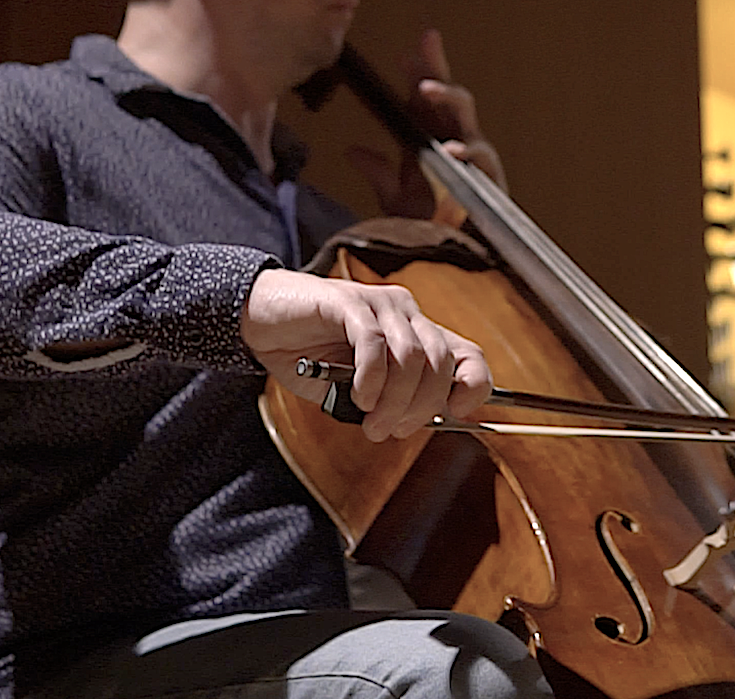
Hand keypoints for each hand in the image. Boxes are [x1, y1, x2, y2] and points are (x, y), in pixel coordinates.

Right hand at [241, 268, 491, 440]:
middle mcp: (407, 314)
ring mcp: (380, 304)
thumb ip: (389, 399)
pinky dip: (372, 379)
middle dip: (420, 407)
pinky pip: (375, 344)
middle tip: (390, 431)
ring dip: (395, 401)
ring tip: (372, 423)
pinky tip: (359, 397)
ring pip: (412, 357)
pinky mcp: (349, 302)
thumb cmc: (310, 356)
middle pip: (440, 363)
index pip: (469, 356)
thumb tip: (416, 423)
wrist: (260, 321)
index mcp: (418, 333)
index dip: (473, 386)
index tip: (454, 414)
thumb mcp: (359, 387)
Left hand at [347, 28, 505, 218]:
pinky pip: (481, 160)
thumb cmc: (435, 229)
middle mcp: (457, 144)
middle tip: (426, 42)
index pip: (426, 101)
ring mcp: (475, 161)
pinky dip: (466, 153)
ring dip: (448, 98)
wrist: (463, 263)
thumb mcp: (397, 201)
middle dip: (438, 67)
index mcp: (435, 143)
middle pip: (449, 96)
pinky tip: (451, 150)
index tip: (404, 52)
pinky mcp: (490, 182)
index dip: (419, 73)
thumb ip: (379, 175)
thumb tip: (352, 150)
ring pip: (467, 117)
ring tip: (426, 88)